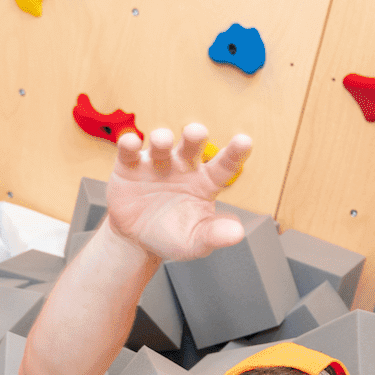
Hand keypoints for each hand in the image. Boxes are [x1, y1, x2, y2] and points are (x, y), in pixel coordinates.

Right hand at [107, 124, 252, 261]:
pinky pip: (129, 151)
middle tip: (196, 133)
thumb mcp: (195, 242)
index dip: (235, 153)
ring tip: (162, 142)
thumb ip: (215, 235)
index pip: (224, 165)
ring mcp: (157, 163)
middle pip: (192, 145)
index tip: (244, 141)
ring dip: (161, 138)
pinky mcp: (130, 166)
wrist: (137, 240)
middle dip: (194, 135)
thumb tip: (237, 233)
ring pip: (161, 143)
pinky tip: (132, 144)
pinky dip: (130, 145)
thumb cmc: (172, 236)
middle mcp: (183, 166)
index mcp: (205, 182)